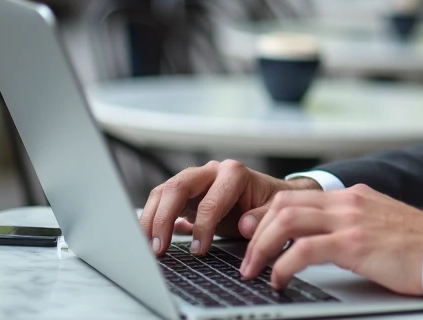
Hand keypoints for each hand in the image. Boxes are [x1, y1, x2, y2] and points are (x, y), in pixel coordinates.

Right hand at [140, 159, 321, 255]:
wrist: (268, 194)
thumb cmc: (270, 201)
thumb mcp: (274, 209)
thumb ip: (262, 217)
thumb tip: (245, 225)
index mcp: (234, 173)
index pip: (210, 201)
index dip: (202, 227)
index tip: (199, 250)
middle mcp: (210, 171)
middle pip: (177, 187)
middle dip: (163, 218)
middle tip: (158, 249)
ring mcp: (195, 180)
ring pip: (163, 192)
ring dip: (151, 219)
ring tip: (148, 247)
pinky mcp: (185, 194)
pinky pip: (161, 201)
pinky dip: (152, 218)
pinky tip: (148, 238)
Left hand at [239, 183, 422, 296]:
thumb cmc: (417, 246)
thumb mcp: (379, 224)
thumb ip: (351, 224)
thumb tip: (322, 239)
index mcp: (352, 197)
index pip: (296, 195)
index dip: (266, 214)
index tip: (250, 233)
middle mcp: (348, 203)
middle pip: (283, 204)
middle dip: (256, 230)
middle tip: (245, 256)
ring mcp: (350, 221)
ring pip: (286, 221)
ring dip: (261, 247)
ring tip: (254, 270)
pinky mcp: (354, 244)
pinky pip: (303, 251)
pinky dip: (282, 266)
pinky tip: (279, 280)